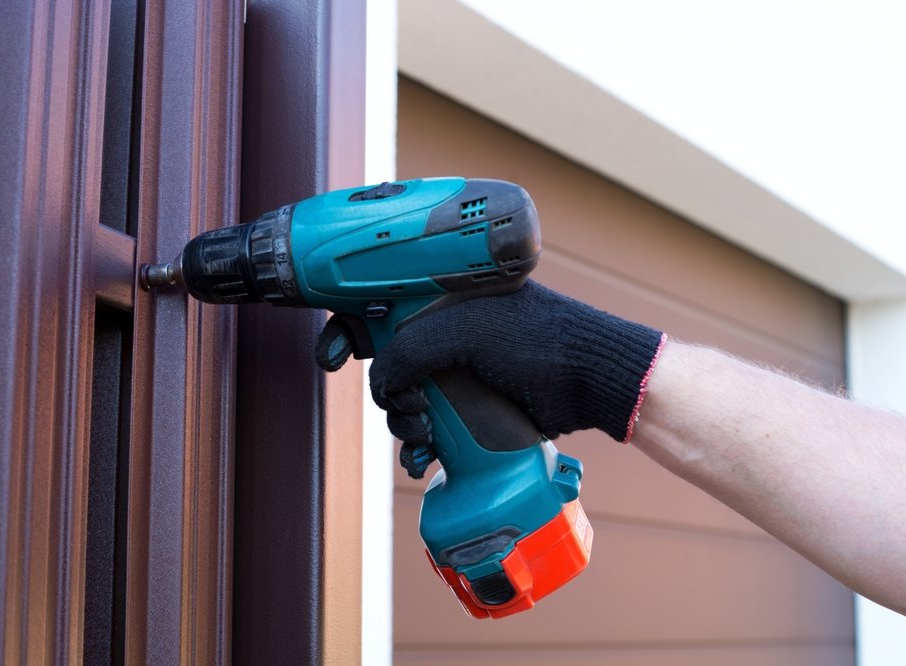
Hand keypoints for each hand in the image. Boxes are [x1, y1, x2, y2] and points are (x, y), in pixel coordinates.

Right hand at [316, 281, 664, 477]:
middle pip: (384, 365)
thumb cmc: (534, 340)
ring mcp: (456, 375)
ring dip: (403, 426)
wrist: (589, 382)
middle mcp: (442, 335)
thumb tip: (381, 381)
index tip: (330, 356)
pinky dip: (420, 449)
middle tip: (402, 405)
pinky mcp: (469, 410)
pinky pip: (429, 432)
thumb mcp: (464, 332)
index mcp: (437, 300)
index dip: (344, 329)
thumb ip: (408, 349)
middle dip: (384, 393)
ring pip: (403, 404)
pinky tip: (427, 461)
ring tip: (427, 436)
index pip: (374, 306)